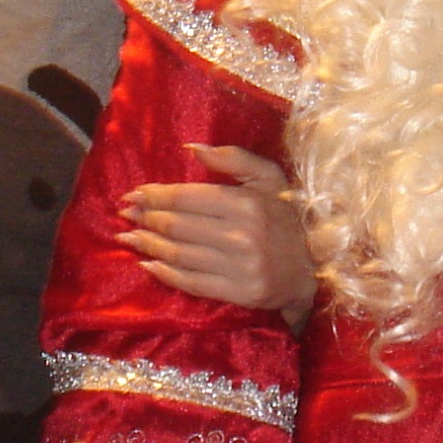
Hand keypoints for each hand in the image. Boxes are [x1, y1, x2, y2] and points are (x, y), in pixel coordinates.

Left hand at [120, 146, 316, 326]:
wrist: (318, 267)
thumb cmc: (288, 216)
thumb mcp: (270, 178)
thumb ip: (233, 159)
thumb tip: (190, 148)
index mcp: (247, 203)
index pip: (189, 198)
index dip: (156, 195)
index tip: (134, 194)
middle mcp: (242, 235)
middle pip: (178, 226)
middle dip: (145, 218)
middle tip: (124, 214)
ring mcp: (241, 267)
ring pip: (180, 254)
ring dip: (147, 245)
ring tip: (126, 238)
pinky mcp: (240, 294)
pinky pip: (193, 283)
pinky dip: (165, 274)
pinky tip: (147, 264)